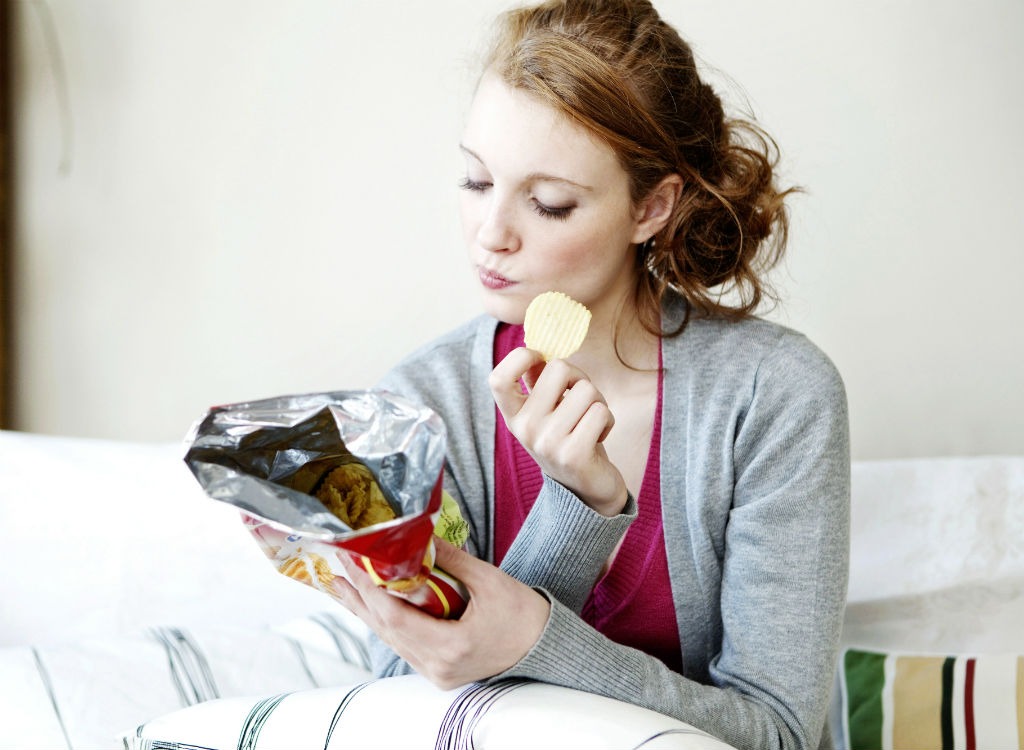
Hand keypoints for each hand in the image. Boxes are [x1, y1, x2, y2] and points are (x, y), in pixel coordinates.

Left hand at [332, 538, 549, 689]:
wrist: (544, 646)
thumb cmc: (523, 613)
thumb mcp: (489, 580)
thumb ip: (451, 560)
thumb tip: (418, 535)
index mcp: (451, 646)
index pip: (395, 617)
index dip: (368, 589)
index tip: (351, 563)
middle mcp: (438, 666)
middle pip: (386, 629)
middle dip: (359, 596)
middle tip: (337, 566)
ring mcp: (436, 673)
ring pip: (390, 639)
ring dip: (366, 610)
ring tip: (341, 584)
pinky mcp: (438, 671)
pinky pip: (403, 645)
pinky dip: (385, 622)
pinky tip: (369, 605)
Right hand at [489, 347, 628, 515]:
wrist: (585, 490)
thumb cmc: (568, 437)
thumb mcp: (546, 411)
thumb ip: (539, 381)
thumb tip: (539, 346)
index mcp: (514, 416)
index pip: (498, 379)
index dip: (520, 357)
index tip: (539, 358)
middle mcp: (525, 429)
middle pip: (558, 368)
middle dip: (579, 377)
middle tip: (581, 399)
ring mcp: (548, 443)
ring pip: (587, 390)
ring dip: (598, 402)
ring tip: (590, 422)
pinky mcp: (574, 454)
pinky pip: (602, 412)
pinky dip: (608, 421)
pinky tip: (598, 437)